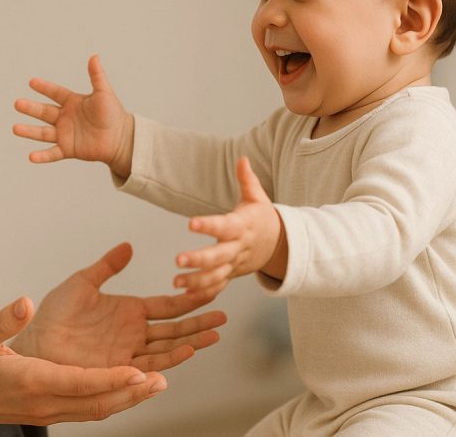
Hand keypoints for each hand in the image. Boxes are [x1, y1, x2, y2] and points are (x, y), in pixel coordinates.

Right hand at [0, 296, 167, 436]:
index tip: (138, 371)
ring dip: (128, 398)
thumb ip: (3, 320)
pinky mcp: (51, 411)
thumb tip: (24, 302)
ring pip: (98, 409)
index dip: (111, 379)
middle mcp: (47, 401)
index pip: (80, 383)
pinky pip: (89, 409)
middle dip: (132, 393)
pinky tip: (128, 388)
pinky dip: (113, 399)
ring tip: (157, 382)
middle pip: (98, 402)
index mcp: (33, 380)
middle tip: (163, 379)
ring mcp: (50, 410)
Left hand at [11, 243, 226, 371]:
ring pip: (167, 347)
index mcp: (129, 311)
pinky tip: (186, 351)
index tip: (210, 289)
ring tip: (214, 335)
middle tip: (223, 317)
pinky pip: (148, 363)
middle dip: (199, 323)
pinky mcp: (119, 367)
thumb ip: (107, 266)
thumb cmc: (54, 315)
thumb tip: (128, 246)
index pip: (167, 306)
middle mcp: (134, 333)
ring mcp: (128, 352)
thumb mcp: (82, 283)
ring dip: (191, 341)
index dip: (189, 299)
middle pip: (175, 328)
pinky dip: (169, 358)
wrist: (34, 343)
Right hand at [13, 54, 134, 177]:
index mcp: (72, 102)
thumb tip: (94, 56)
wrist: (121, 138)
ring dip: (29, 131)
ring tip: (15, 128)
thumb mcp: (104, 93)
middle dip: (30, 108)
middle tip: (17, 104)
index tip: (32, 82)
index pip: (55, 93)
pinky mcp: (68, 149)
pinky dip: (42, 156)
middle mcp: (65, 117)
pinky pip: (52, 153)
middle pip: (44, 112)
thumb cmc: (113, 114)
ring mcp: (64, 134)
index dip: (44, 88)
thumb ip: (97, 76)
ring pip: (43, 132)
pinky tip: (31, 157)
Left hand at [174, 157, 286, 293]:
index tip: (190, 223)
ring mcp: (235, 264)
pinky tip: (185, 297)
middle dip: (199, 260)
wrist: (279, 244)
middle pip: (218, 256)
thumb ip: (247, 179)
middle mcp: (238, 247)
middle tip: (178, 260)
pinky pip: (219, 287)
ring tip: (176, 283)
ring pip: (216, 276)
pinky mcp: (232, 275)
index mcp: (242, 226)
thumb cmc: (261, 217)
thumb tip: (242, 158)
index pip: (224, 226)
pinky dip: (205, 294)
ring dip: (197, 282)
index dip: (208, 225)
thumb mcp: (257, 197)